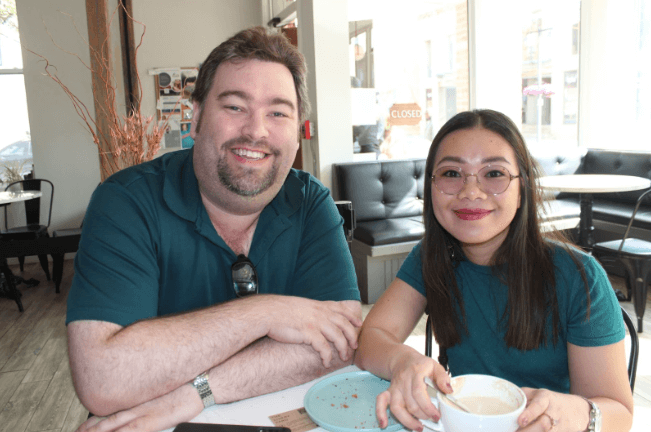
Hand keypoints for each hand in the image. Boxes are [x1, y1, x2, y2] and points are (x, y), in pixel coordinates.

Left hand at [75, 383, 202, 431]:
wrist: (198, 384)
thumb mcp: (161, 392)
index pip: (110, 413)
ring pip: (113, 427)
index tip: (81, 428)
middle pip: (106, 422)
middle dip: (90, 430)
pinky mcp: (152, 423)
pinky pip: (130, 431)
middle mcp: (136, 408)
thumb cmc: (184, 389)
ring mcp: (143, 415)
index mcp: (138, 402)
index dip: (93, 422)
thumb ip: (147, 400)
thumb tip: (136, 407)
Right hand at [263, 297, 361, 367]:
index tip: (359, 323)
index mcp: (319, 305)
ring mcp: (316, 322)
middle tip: (354, 346)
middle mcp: (320, 313)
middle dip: (352, 335)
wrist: (268, 312)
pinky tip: (326, 363)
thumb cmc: (280, 310)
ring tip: (343, 357)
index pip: (341, 309)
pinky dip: (327, 357)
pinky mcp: (309, 333)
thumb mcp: (300, 305)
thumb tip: (316, 316)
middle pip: (344, 324)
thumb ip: (312, 310)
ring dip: (343, 349)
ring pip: (338, 337)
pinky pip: (324, 348)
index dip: (352, 316)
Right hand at [375, 351, 450, 431]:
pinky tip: (384, 423)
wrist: (403, 359)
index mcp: (416, 372)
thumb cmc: (421, 364)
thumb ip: (443, 378)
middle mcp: (403, 380)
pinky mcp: (389, 392)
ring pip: (396, 406)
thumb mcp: (435, 366)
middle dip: (423, 415)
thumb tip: (448, 391)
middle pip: (410, 403)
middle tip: (432, 419)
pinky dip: (380, 413)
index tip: (436, 415)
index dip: (427, 407)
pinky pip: (381, 402)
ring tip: (418, 427)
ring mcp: (395, 387)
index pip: (418, 392)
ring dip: (407, 420)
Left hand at [517, 388, 589, 430]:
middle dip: (528, 431)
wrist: (576, 411)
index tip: (520, 421)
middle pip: (543, 424)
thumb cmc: (549, 400)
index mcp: (545, 397)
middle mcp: (553, 411)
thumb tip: (505, 408)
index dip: (530, 413)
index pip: (539, 405)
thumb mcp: (536, 394)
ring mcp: (558, 425)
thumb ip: (522, 398)